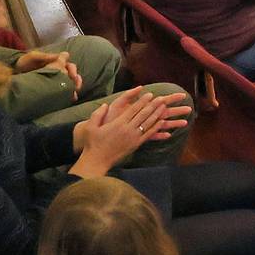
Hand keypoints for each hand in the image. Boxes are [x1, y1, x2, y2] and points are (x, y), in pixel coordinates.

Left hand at [13, 50, 82, 94]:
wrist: (12, 73)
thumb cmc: (23, 62)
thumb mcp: (33, 56)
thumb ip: (46, 56)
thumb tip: (63, 55)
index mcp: (55, 63)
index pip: (69, 65)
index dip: (73, 70)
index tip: (73, 76)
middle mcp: (56, 71)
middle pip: (71, 75)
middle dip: (76, 80)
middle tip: (76, 86)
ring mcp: (53, 81)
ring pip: (68, 84)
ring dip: (73, 88)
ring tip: (74, 94)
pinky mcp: (49, 89)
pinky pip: (60, 92)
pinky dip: (66, 95)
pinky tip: (69, 99)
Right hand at [73, 89, 189, 171]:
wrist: (97, 160)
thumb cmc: (93, 143)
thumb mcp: (91, 126)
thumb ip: (98, 114)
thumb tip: (105, 105)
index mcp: (118, 123)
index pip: (133, 109)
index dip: (142, 101)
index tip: (150, 94)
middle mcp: (128, 129)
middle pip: (143, 115)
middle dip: (153, 105)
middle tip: (161, 97)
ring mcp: (133, 138)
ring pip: (148, 123)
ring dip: (157, 114)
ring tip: (164, 107)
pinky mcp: (136, 145)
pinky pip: (148, 134)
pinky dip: (156, 127)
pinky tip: (161, 122)